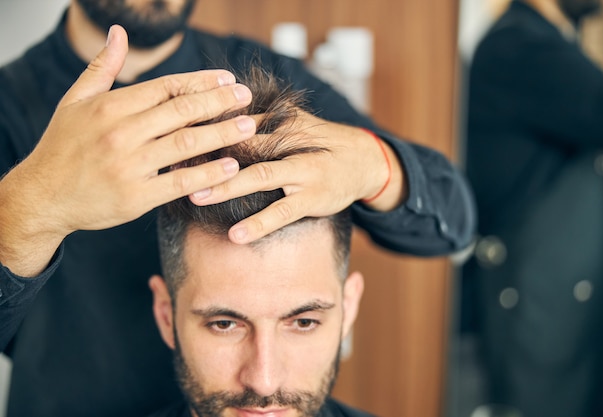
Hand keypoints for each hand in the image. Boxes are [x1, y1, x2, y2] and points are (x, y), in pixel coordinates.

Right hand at [0, 25, 255, 275]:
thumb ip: (102, 68)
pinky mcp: (136, 197)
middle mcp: (121, 132)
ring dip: (222, 133)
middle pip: (181, 111)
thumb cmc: (62, 146)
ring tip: (248, 126)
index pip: (166, 87)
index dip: (201, 82)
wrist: (42, 197)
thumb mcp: (75, 101)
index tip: (227, 79)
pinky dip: (208, 174)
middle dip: (219, 101)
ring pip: (186, 144)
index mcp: (110, 106)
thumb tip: (119, 33)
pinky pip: (180, 182)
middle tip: (246, 97)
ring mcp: (129, 165)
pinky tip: (231, 166)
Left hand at [189, 110, 406, 243]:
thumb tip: (219, 116)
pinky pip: (282, 212)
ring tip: (196, 197)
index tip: (174, 137)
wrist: (362, 161)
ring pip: (260, 176)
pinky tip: (237, 235)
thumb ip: (260, 120)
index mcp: (281, 122)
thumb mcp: (293, 122)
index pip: (237, 122)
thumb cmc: (319, 142)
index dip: (206, 129)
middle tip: (175, 166)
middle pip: (244, 147)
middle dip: (208, 156)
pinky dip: (259, 223)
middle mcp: (291, 143)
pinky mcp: (312, 197)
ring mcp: (303, 172)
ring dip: (226, 186)